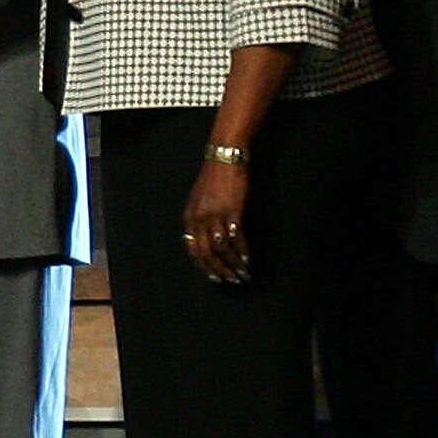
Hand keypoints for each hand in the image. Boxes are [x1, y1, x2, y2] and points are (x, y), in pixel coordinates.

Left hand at [182, 158, 252, 284]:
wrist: (225, 157)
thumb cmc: (214, 178)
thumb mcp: (199, 200)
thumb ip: (200, 220)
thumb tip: (206, 241)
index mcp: (189, 217)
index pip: (194, 250)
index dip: (205, 267)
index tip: (215, 277)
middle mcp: (200, 219)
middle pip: (207, 253)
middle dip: (221, 270)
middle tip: (233, 280)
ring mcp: (216, 215)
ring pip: (222, 249)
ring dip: (234, 264)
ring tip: (243, 273)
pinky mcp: (233, 211)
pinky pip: (236, 238)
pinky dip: (243, 251)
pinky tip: (248, 258)